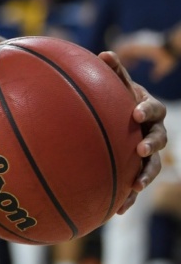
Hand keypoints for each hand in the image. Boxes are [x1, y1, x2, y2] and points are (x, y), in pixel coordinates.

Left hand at [98, 51, 167, 213]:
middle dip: (152, 145)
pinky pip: (136, 184)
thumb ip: (114, 72)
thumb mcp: (117, 85)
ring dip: (145, 175)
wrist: (124, 118)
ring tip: (136, 185)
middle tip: (140, 149)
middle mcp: (154, 132)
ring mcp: (149, 152)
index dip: (147, 110)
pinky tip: (118, 209)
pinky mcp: (138, 169)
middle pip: (160, 139)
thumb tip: (104, 54)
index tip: (136, 113)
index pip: (153, 109)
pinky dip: (129, 197)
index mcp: (149, 111)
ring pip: (153, 166)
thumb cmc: (118, 98)